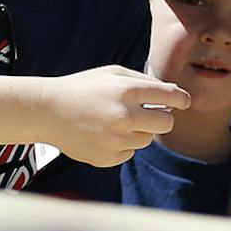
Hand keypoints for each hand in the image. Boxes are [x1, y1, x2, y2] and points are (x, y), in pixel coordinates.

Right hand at [40, 65, 190, 168]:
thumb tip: (173, 94)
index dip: (181, 99)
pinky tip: (104, 133)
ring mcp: (115, 140)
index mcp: (126, 91)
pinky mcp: (107, 158)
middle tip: (148, 113)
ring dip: (139, 131)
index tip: (182, 101)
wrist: (47, 111)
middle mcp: (123, 116)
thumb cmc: (83, 88)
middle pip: (166, 124)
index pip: (170, 98)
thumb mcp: (112, 73)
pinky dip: (122, 144)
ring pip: (147, 140)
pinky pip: (130, 153)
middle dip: (161, 117)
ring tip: (117, 121)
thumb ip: (143, 81)